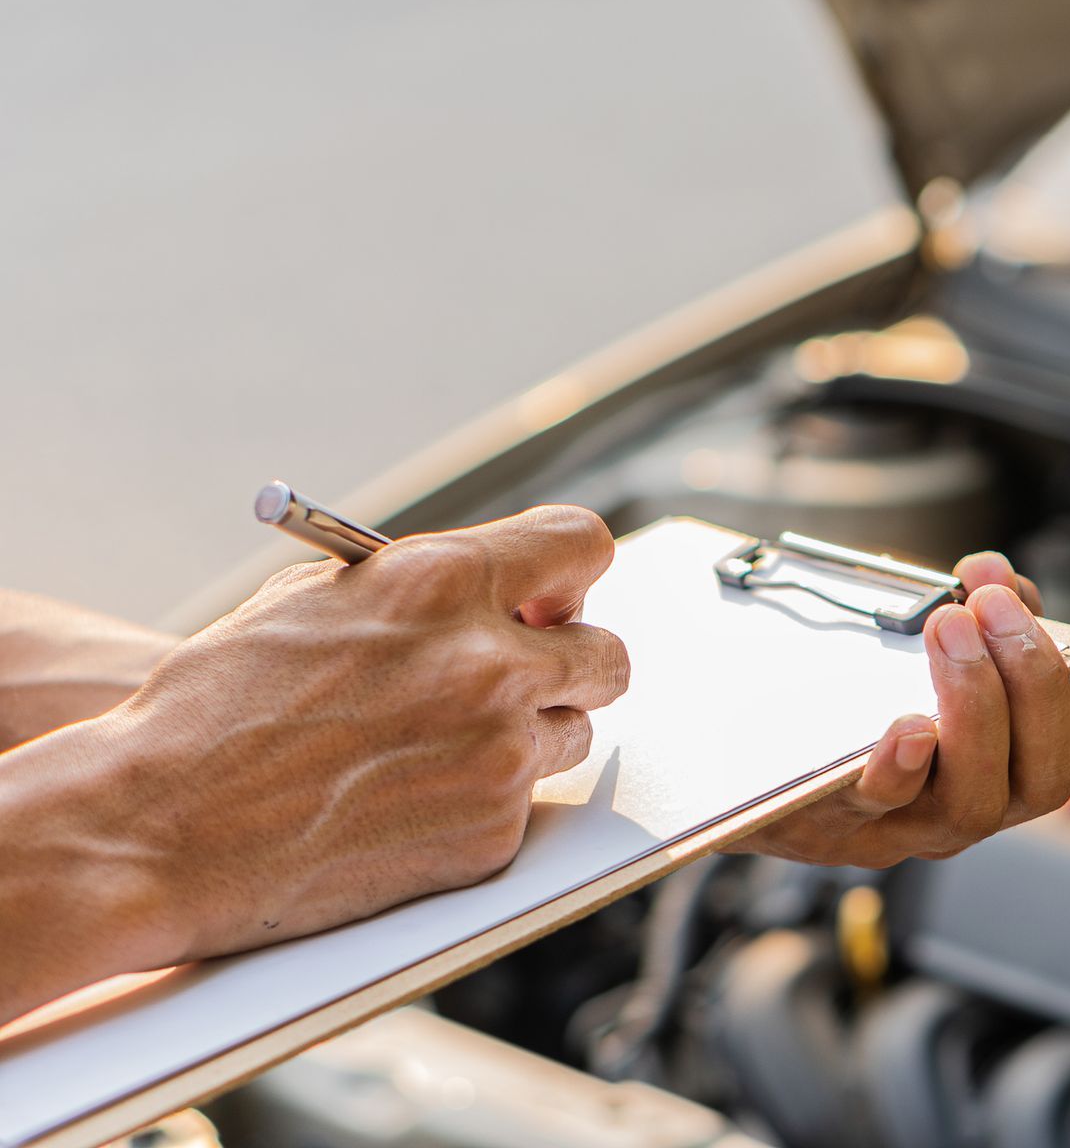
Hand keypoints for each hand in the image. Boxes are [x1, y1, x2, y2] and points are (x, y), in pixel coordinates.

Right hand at [0, 506, 628, 1023]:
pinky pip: (525, 804)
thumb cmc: (216, 703)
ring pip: (572, 733)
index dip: (569, 571)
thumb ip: (426, 587)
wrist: (153, 825)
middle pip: (608, 655)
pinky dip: (481, 801)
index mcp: (444, 583)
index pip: (582, 544)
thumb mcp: (318, 601)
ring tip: (435, 746)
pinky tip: (405, 801)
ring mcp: (499, 754)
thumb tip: (510, 591)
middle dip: (571, 663)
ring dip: (525, 734)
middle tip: (528, 674)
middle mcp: (489, 663)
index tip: (554, 593)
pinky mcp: (492, 832)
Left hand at [732, 552, 1069, 867]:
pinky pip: (884, 808)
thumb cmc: (863, 695)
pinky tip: (905, 725)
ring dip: (975, 707)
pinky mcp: (849, 828)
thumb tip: (992, 577)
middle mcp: (987, 802)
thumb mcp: (931, 643)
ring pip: (977, 799)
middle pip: (1049, 770)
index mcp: (1021, 754)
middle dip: (1032, 680)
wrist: (757, 758)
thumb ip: (976, 610)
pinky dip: (902, 767)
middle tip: (992, 607)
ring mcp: (920, 825)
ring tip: (949, 627)